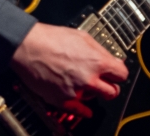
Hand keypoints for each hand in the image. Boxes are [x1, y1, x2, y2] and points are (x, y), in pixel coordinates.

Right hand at [10, 22, 128, 117]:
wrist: (28, 46)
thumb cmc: (51, 38)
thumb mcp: (82, 36)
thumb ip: (101, 51)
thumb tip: (113, 60)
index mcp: (97, 61)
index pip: (122, 74)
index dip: (117, 72)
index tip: (114, 73)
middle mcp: (89, 79)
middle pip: (113, 92)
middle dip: (110, 86)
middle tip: (104, 82)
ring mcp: (77, 91)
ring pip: (95, 99)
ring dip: (92, 92)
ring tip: (81, 82)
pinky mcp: (63, 100)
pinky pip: (81, 112)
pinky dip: (84, 110)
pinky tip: (84, 107)